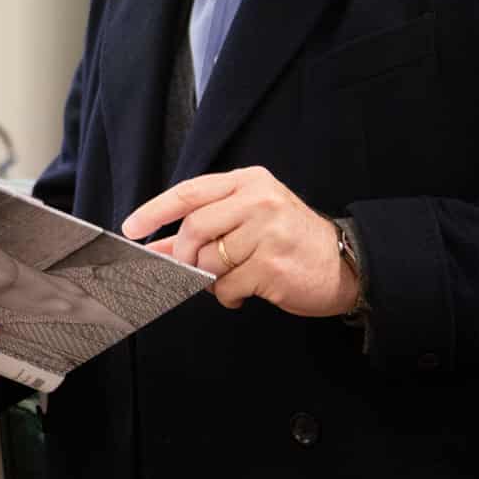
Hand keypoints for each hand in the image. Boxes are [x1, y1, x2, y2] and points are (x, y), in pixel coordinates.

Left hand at [120, 166, 359, 316]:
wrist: (345, 264)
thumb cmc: (292, 241)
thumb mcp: (250, 220)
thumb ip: (205, 228)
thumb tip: (159, 245)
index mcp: (249, 182)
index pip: (189, 192)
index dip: (155, 211)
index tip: (132, 227)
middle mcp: (259, 201)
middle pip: (194, 227)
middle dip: (183, 254)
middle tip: (189, 267)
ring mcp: (267, 232)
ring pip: (208, 260)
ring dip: (209, 279)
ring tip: (228, 279)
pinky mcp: (272, 266)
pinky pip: (227, 286)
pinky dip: (226, 295)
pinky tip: (243, 292)